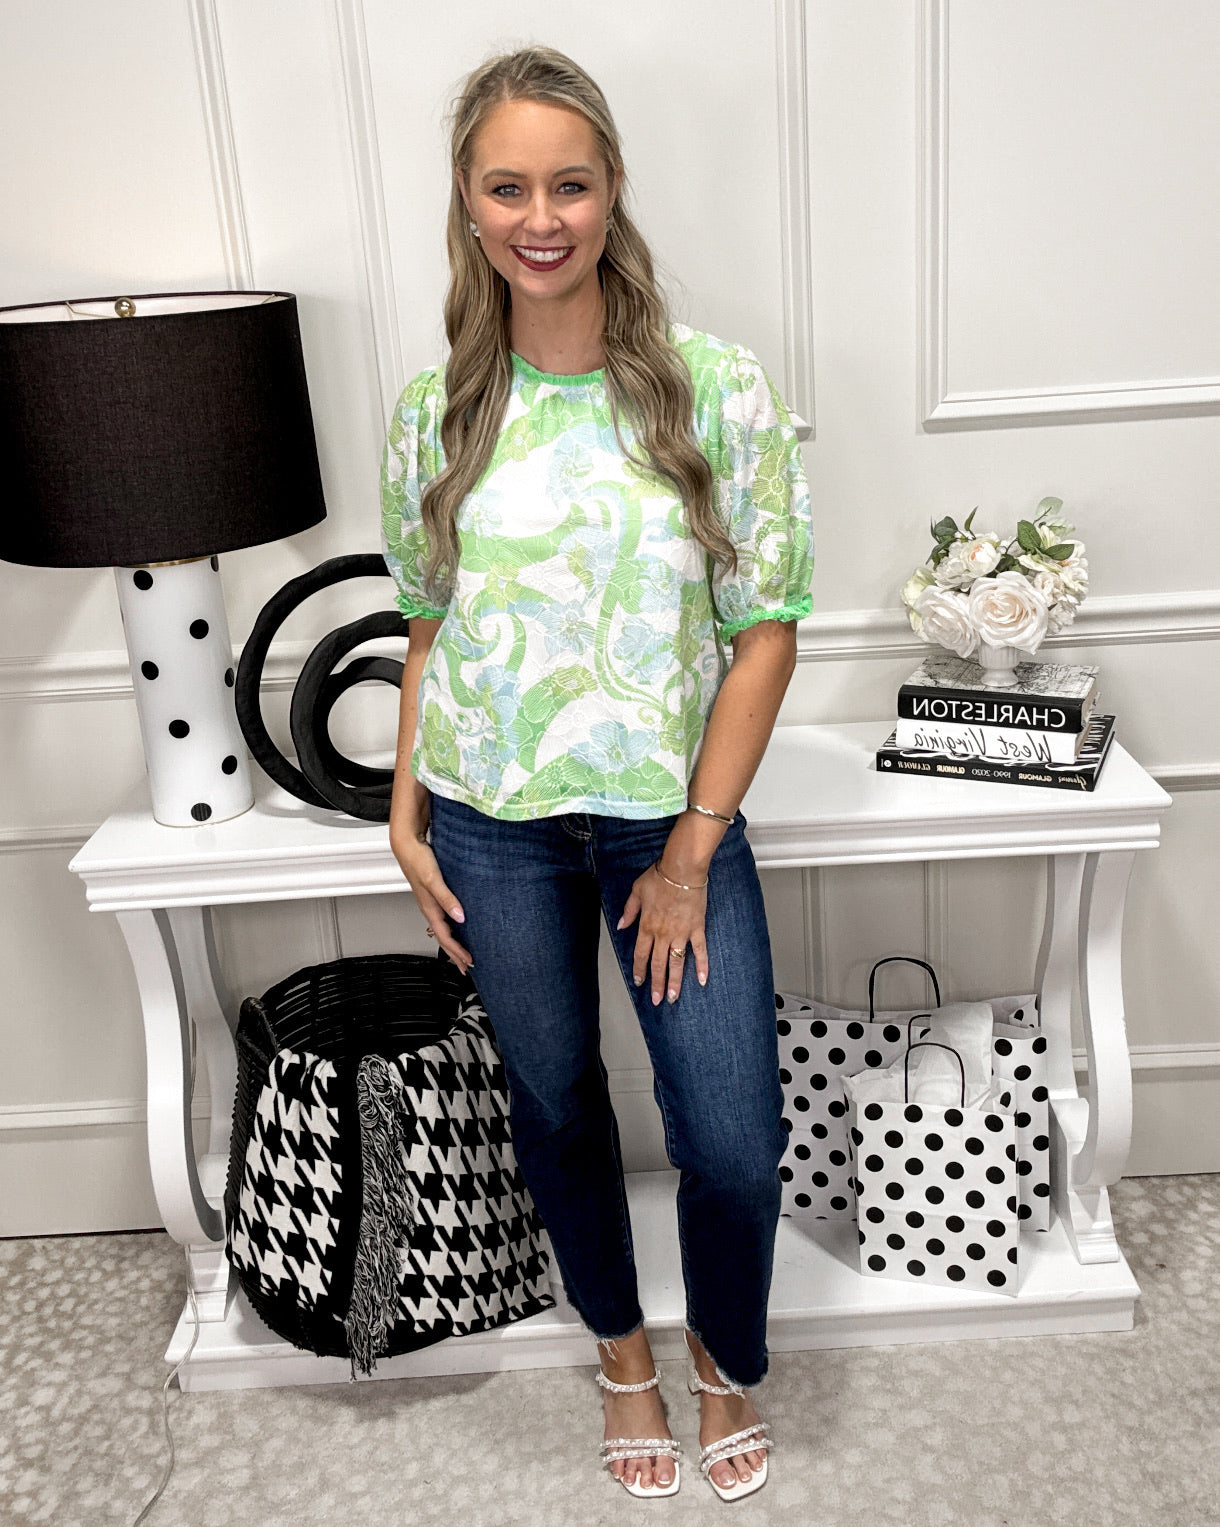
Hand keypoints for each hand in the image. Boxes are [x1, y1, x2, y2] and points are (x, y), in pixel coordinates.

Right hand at [390, 825, 472, 975]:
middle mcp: (429, 908)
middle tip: (466, 967)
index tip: (469, 962)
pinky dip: (451, 928)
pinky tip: (458, 926)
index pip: (445, 937)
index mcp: (429, 908)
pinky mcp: (433, 895)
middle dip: (454, 954)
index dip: (457, 951)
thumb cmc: (418, 860)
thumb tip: (460, 917)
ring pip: (443, 929)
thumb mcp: (434, 880)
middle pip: (443, 938)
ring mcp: (431, 903)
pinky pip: (443, 918)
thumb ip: (447, 899)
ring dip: (453, 943)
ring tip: (462, 953)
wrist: (407, 845)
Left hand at [617, 860, 708, 1006]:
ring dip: (675, 982)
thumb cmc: (659, 877)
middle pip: (658, 964)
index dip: (640, 969)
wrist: (682, 870)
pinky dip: (702, 966)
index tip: (639, 982)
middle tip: (656, 1000)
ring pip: (676, 962)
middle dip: (656, 983)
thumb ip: (629, 911)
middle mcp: (663, 934)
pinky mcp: (697, 929)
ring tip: (673, 998)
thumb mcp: (636, 891)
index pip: (641, 954)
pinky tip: (702, 981)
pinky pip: (700, 950)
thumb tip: (621, 925)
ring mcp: (681, 933)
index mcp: (647, 926)